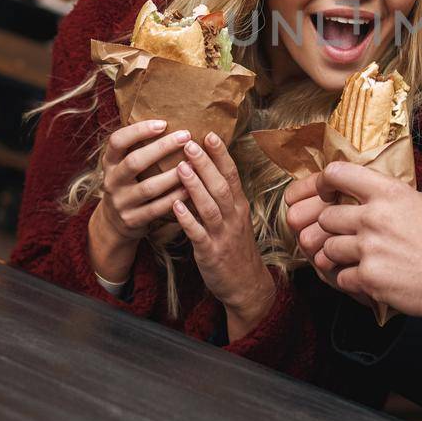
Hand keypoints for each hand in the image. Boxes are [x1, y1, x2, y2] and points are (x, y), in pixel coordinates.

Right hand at [89, 120, 193, 281]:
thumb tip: (170, 116)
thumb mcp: (124, 165)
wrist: (114, 223)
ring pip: (148, 188)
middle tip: (186, 136)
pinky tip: (190, 189)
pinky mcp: (132, 220)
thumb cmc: (130, 183)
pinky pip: (156, 209)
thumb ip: (138, 147)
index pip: (117, 141)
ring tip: (194, 164)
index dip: (138, 131)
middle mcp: (112, 181)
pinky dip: (175, 198)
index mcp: (110, 162)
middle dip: (161, 148)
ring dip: (173, 175)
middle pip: (135, 162)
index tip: (162, 123)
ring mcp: (121, 202)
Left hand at [171, 132, 274, 340]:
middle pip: (221, 185)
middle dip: (206, 163)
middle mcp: (234, 217)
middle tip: (189, 142)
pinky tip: (175, 206)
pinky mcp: (211, 252)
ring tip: (181, 167)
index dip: (221, 155)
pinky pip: (198, 233)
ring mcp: (223, 235)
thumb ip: (222, 198)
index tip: (210, 134)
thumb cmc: (236, 249)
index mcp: (239, 206)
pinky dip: (188, 219)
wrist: (246, 285)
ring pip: (210, 206)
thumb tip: (205, 173)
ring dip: (195, 186)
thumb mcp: (235, 220)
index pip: (232, 174)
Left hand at [309, 162, 421, 319]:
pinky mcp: (369, 278)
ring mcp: (370, 249)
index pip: (338, 173)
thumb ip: (398, 195)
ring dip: (339, 256)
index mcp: (390, 193)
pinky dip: (351, 280)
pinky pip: (340, 277)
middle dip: (334, 228)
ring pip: (328, 249)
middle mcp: (375, 217)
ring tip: (359, 260)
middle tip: (349, 236)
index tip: (327, 193)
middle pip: (326, 217)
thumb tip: (377, 191)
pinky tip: (369, 278)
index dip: (325, 182)